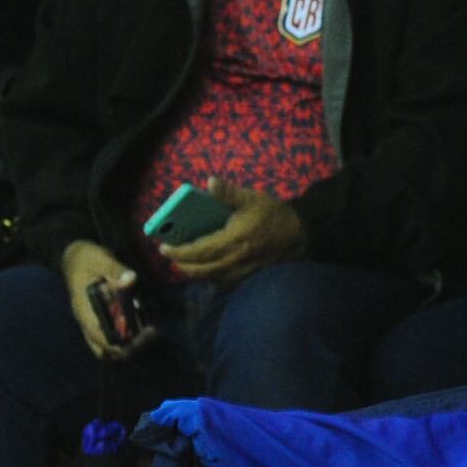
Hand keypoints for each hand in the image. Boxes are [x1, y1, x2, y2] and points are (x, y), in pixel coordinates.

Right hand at [62, 239, 147, 361]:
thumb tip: (131, 278)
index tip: (138, 338)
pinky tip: (142, 326)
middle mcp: (86, 319)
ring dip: (125, 343)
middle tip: (147, 335)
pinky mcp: (100, 316)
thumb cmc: (85, 257)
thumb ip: (115, 269)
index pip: (97, 336)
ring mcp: (92, 319)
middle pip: (102, 346)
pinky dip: (125, 334)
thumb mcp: (100, 259)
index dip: (116, 343)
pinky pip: (111, 334)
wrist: (75, 256)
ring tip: (148, 333)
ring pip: (106, 344)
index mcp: (83, 309)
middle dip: (124, 346)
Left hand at [160, 181, 307, 284]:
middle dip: (182, 264)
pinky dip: (210, 277)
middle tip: (172, 255)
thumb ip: (228, 193)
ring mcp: (241, 273)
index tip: (163, 248)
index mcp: (232, 241)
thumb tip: (210, 182)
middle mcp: (234, 261)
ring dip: (194, 272)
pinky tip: (207, 268)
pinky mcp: (248, 279)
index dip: (177, 252)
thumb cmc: (274, 215)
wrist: (302, 236)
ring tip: (186, 262)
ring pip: (209, 279)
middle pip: (199, 270)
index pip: (197, 252)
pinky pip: (222, 283)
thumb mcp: (252, 199)